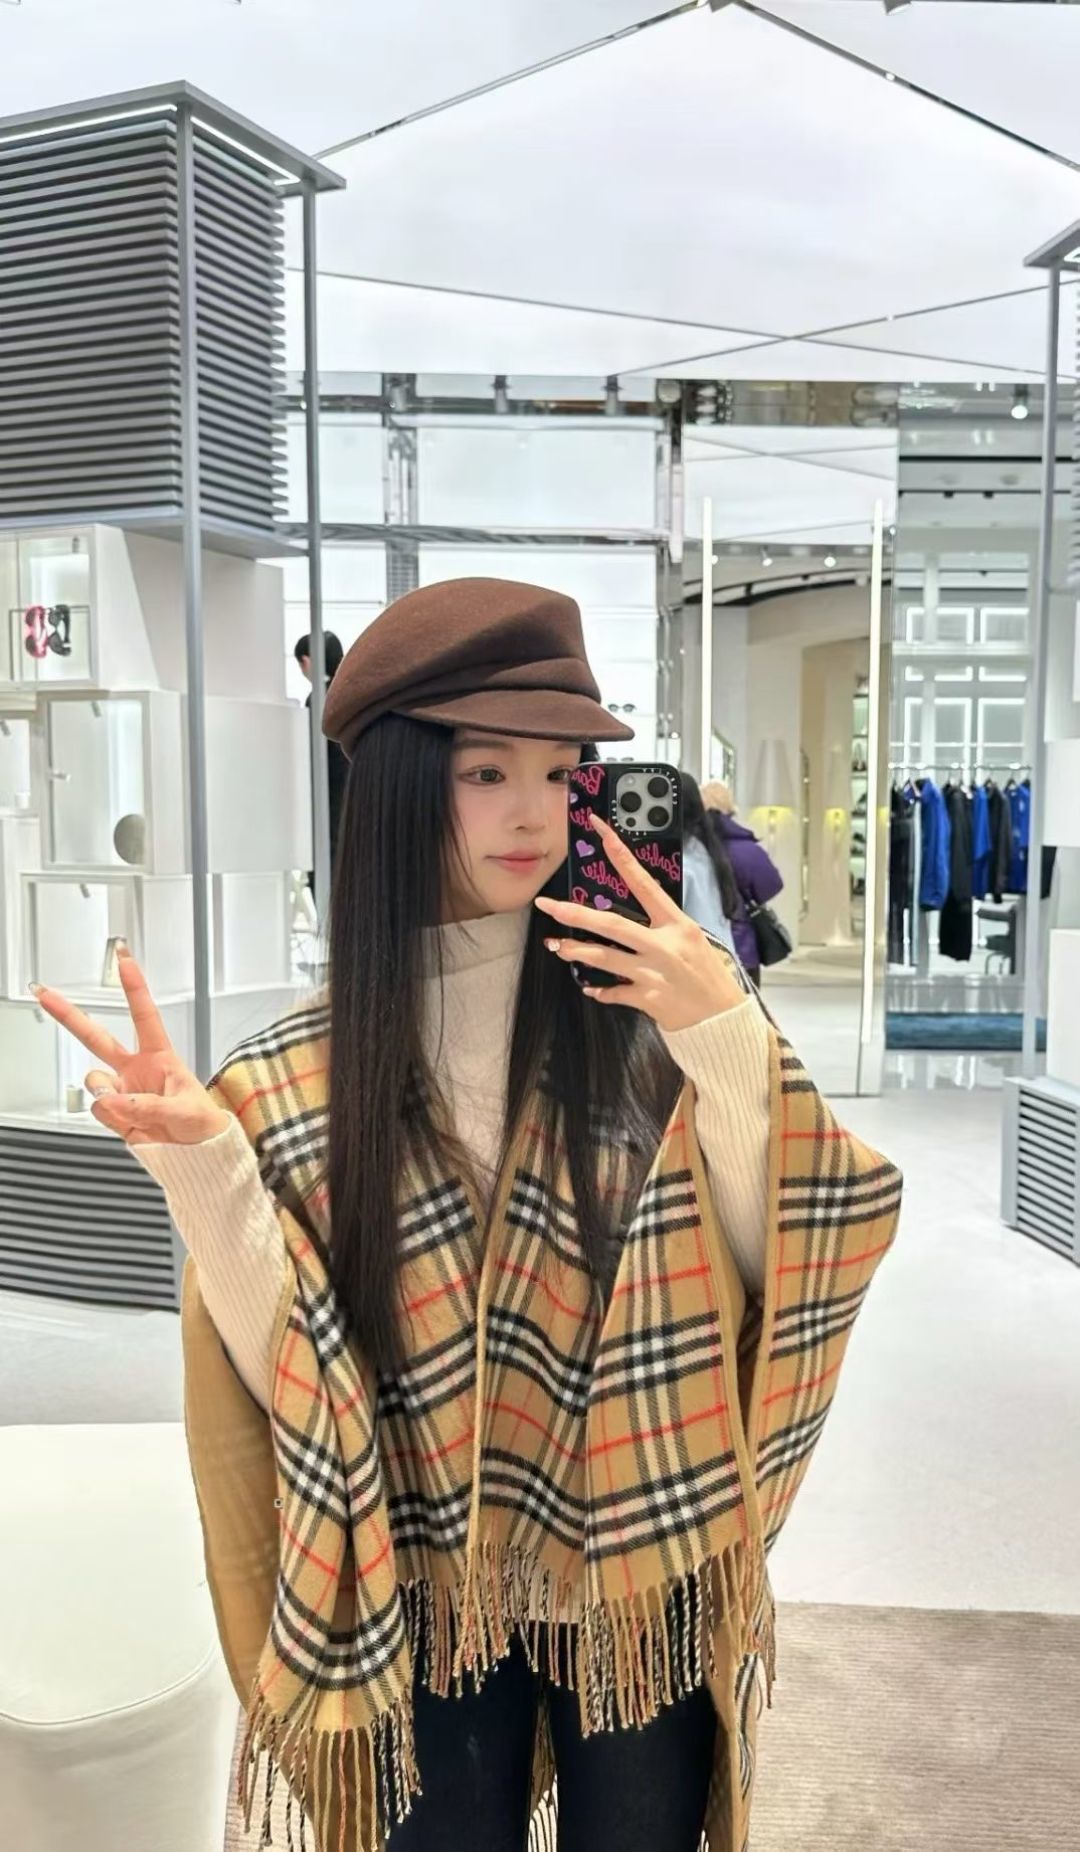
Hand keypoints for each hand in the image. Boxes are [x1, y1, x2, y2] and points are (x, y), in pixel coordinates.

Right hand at [31, 949, 229, 1146]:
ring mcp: (122, 1091)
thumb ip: (148, 1105)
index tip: (123, 960)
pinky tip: (130, 1120)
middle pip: (97, 1037)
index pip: (145, 1016)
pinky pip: (100, 1110)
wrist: (198, 1155)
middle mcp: (136, 1070)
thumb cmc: (202, 1124)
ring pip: (94, 1081)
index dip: (134, 988)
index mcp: (160, 1057)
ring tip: (131, 1107)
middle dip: (70, 1015)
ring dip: (106, 1092)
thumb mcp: (185, 1110)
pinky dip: (112, 1116)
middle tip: (45, 994)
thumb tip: (114, 1100)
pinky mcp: (115, 1113)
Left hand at [536, 812, 746, 1033]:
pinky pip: (614, 992)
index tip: (600, 831)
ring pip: (604, 958)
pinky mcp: (648, 999)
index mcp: (678, 924)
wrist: (724, 1019)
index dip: (621, 855)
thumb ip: (664, 928)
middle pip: (612, 924)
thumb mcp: (694, 941)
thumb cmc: (710, 976)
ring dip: (576, 951)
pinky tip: (590, 988)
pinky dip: (600, 991)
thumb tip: (635, 919)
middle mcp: (664, 945)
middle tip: (548, 905)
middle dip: (576, 914)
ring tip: (557, 946)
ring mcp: (653, 973)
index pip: (644, 883)